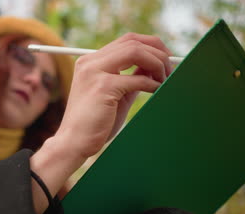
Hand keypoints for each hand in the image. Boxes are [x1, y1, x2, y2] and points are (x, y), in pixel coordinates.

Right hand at [30, 33, 172, 213]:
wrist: (74, 143)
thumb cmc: (95, 123)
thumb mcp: (115, 94)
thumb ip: (131, 78)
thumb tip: (153, 67)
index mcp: (91, 61)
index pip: (127, 40)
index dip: (151, 45)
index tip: (165, 58)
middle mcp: (90, 62)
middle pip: (133, 41)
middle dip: (158, 52)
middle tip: (171, 69)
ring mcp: (95, 72)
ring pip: (136, 52)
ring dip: (157, 64)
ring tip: (165, 80)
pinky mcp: (102, 87)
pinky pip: (137, 79)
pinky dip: (152, 83)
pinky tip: (157, 91)